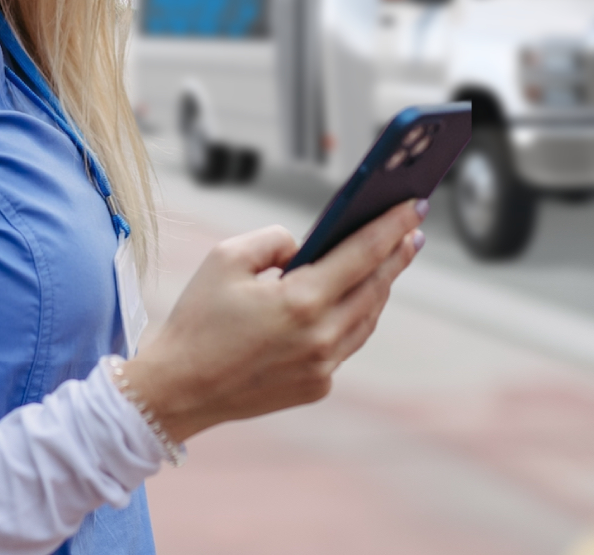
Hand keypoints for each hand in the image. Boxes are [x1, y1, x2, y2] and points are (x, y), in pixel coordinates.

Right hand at [121, 200, 424, 441]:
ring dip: (380, 286)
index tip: (414, 206)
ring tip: (389, 260)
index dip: (392, 226)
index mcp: (301, 301)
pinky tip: (355, 298)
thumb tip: (306, 246)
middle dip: (397, 254)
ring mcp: (323, 366)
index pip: (363, 253)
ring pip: (366, 317)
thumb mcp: (225, 258)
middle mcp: (321, 336)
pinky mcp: (317, 385)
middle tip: (413, 229)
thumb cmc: (197, 319)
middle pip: (375, 286)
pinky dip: (354, 316)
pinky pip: (346, 343)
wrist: (179, 388)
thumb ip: (275, 240)